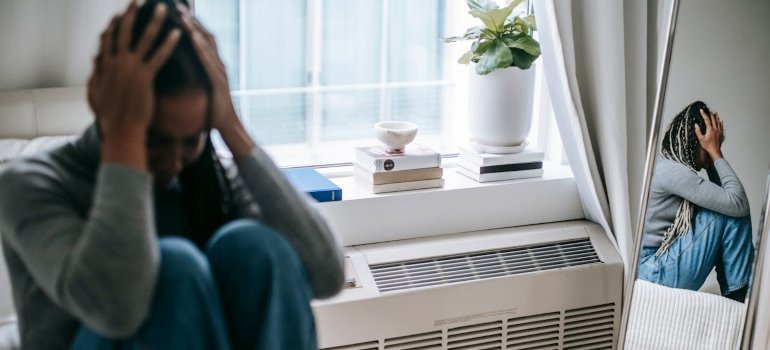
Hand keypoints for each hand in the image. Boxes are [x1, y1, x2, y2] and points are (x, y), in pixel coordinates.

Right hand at [88, 0, 180, 138]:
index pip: (108, 40)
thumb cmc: (111, 117)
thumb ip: (96, 77)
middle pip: (124, 32)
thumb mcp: (96, 94)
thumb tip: (94, 66)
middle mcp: (116, 63)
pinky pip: (159, 56)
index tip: (119, 15)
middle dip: (131, 14)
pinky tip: (177, 33)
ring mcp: (130, 69)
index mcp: (105, 67)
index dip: (114, 26)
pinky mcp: (144, 77)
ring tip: (163, 9)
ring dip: (154, 22)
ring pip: (144, 39)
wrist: (121, 130)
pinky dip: (168, 43)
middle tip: (137, 0)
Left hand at [178, 6, 254, 159]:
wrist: (228, 127)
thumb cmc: (213, 112)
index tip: (176, 13)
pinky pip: (208, 60)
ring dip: (194, 29)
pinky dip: (200, 47)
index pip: (201, 40)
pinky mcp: (218, 81)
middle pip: (204, 36)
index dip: (190, 25)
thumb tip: (181, 74)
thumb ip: (195, 79)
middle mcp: (218, 65)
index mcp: (212, 67)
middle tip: (176, 6)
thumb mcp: (201, 91)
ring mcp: (219, 72)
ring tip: (181, 16)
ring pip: (206, 45)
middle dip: (191, 20)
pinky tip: (191, 37)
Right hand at [694, 108, 723, 160]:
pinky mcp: (721, 134)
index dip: (704, 114)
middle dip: (711, 115)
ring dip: (716, 118)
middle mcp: (715, 129)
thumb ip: (698, 131)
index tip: (701, 110)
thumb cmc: (707, 146)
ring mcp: (719, 132)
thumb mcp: (700, 139)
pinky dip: (721, 123)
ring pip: (718, 122)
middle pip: (713, 120)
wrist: (715, 150)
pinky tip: (721, 122)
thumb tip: (696, 125)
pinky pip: (721, 127)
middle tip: (709, 111)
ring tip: (716, 114)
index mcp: (710, 129)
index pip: (707, 120)